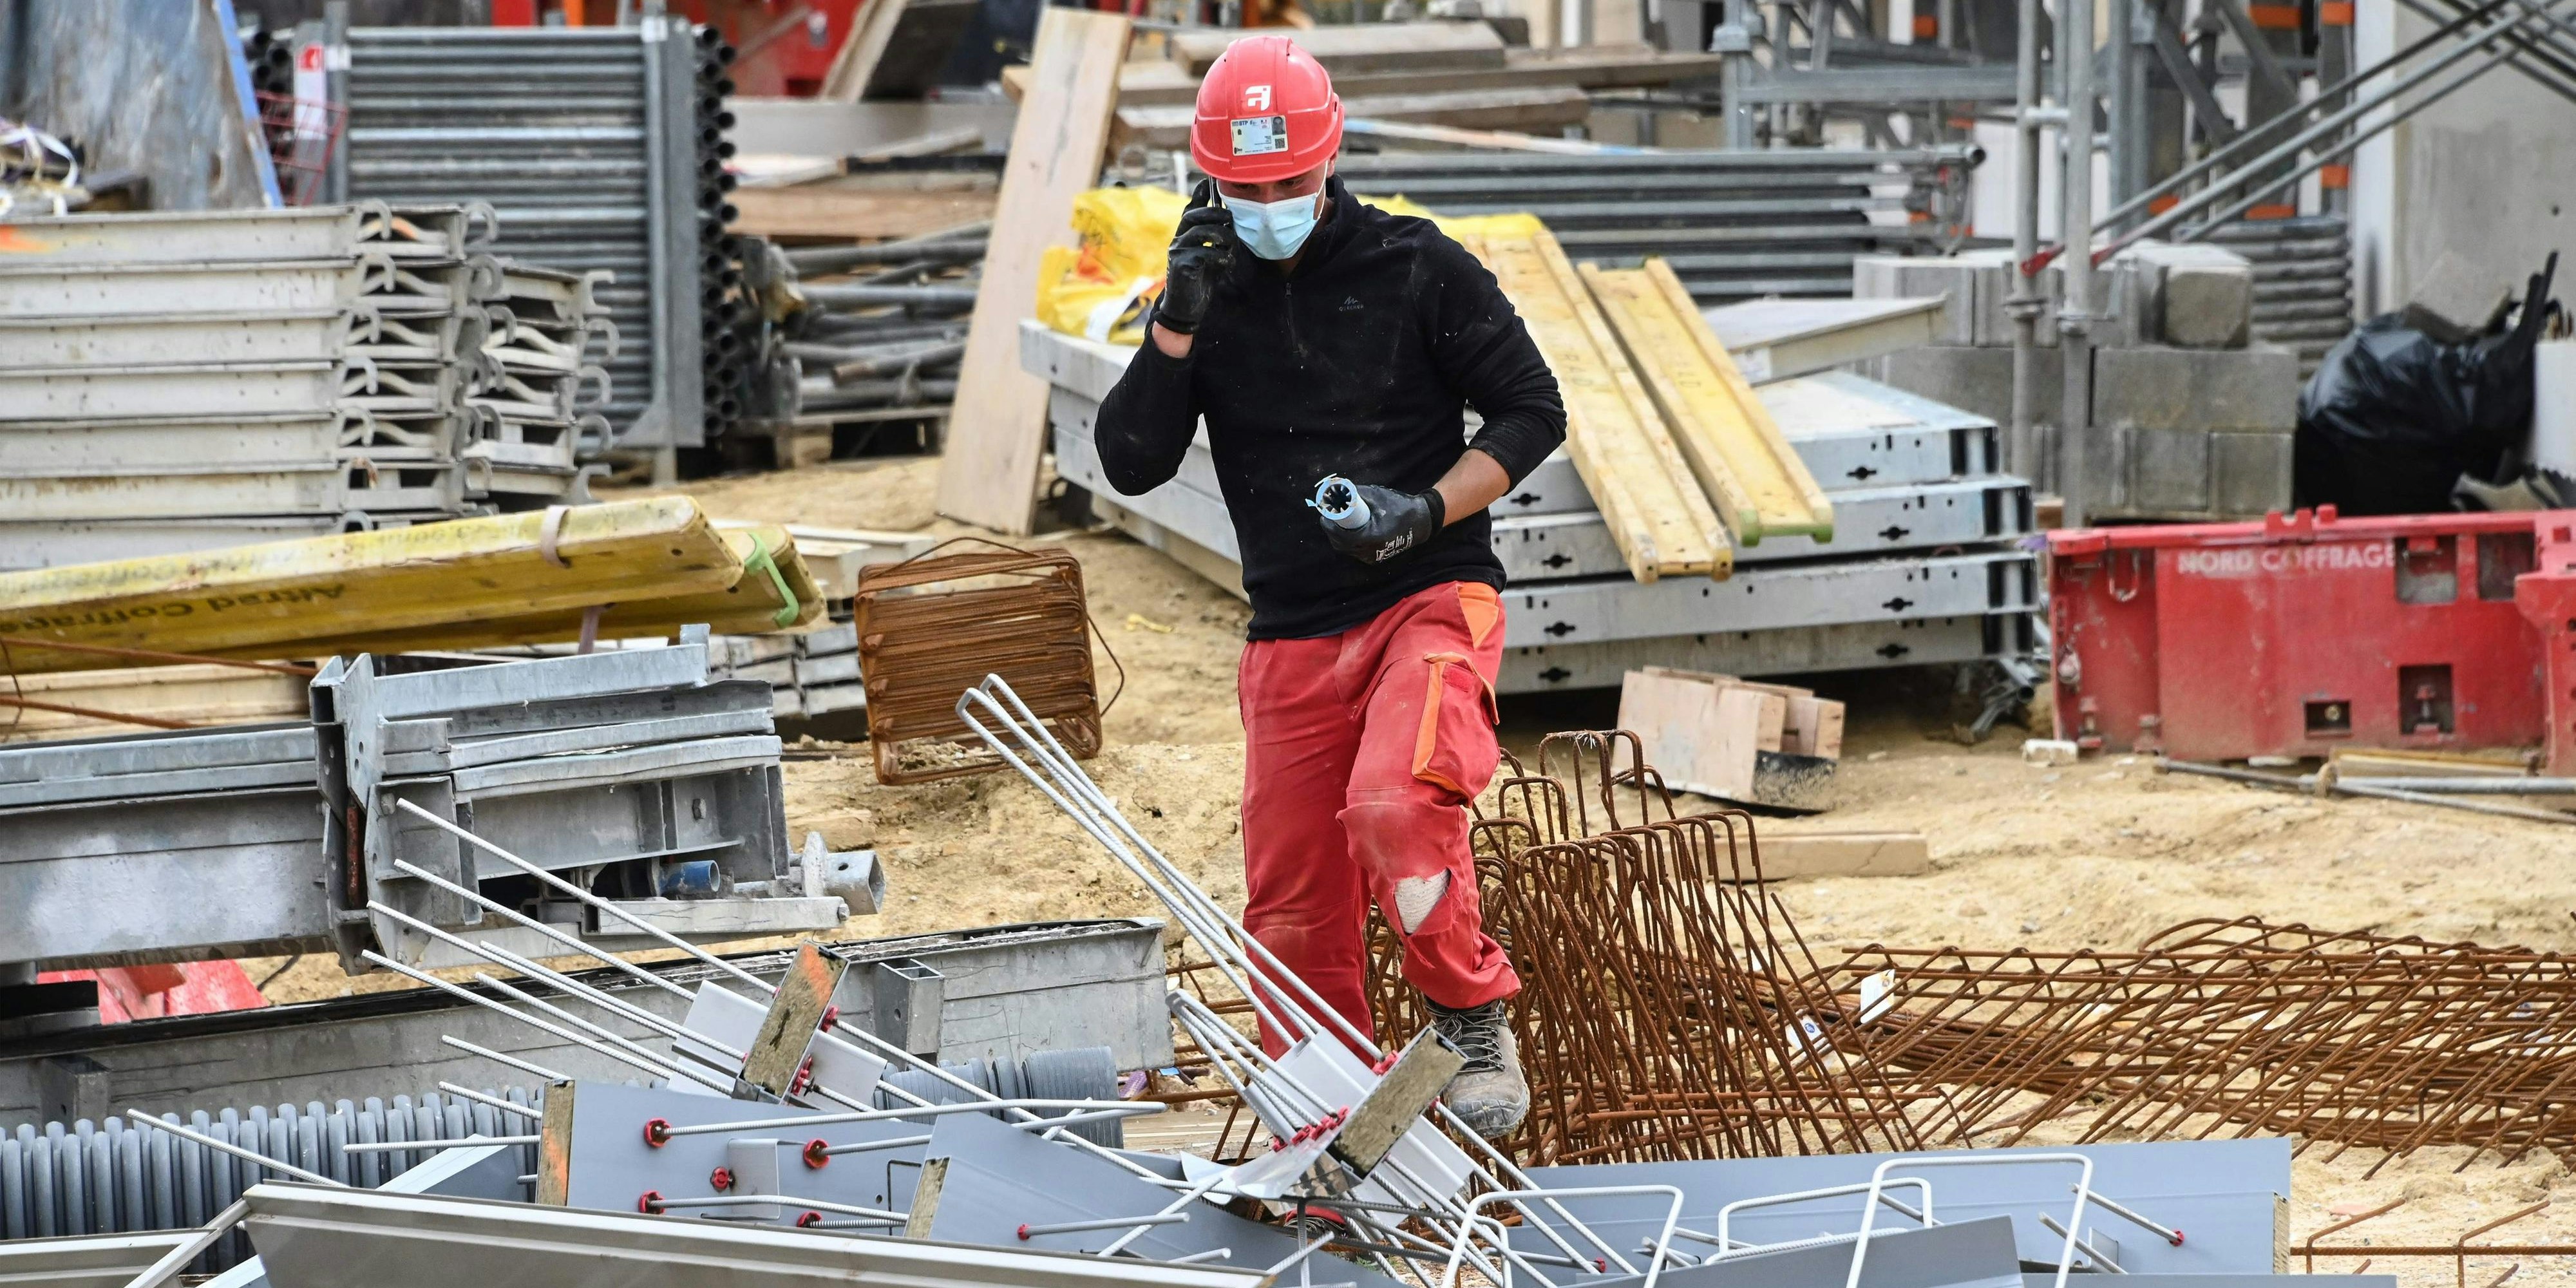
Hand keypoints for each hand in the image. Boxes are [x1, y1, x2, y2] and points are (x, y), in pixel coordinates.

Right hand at [1154, 180, 1234, 336]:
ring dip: (1221, 236)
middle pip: (1193, 216)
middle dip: (1215, 214)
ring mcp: (1177, 253)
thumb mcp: (1210, 258)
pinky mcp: (1180, 267)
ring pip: (1200, 232)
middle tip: (1229, 220)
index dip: (1199, 196)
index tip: (1208, 183)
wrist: (1185, 310)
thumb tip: (1230, 225)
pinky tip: (1226, 263)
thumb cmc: (1200, 282)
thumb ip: (1217, 242)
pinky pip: (1203, 253)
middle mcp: (1178, 241)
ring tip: (1230, 245)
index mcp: (1184, 236)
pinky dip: (1219, 256)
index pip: (1190, 211)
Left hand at [1321, 482, 1444, 564]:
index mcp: (1372, 536)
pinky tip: (1348, 531)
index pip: (1342, 536)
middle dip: (1332, 531)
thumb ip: (1355, 493)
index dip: (1330, 526)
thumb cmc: (1400, 507)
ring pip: (1347, 550)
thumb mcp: (1377, 496)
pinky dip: (1348, 543)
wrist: (1421, 521)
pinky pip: (1355, 552)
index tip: (1325, 515)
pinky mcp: (1375, 558)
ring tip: (1336, 523)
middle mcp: (1371, 551)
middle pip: (1341, 544)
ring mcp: (1373, 557)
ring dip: (1339, 537)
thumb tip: (1336, 489)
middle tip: (1329, 518)